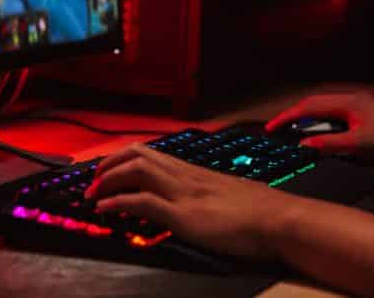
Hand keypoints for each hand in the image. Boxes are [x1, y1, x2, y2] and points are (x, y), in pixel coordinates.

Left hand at [85, 143, 303, 260]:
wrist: (280, 220)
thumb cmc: (263, 213)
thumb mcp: (230, 197)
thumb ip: (211, 196)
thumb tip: (203, 203)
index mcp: (197, 172)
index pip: (154, 153)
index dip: (126, 158)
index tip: (110, 169)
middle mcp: (187, 176)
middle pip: (139, 153)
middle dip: (109, 163)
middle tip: (93, 180)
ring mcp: (184, 193)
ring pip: (136, 169)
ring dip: (107, 179)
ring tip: (92, 194)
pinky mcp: (184, 214)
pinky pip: (142, 201)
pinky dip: (117, 202)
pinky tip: (105, 210)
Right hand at [265, 92, 373, 158]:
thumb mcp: (360, 145)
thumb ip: (330, 144)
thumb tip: (304, 145)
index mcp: (348, 102)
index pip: (310, 106)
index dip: (289, 117)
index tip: (272, 127)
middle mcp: (352, 99)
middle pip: (315, 104)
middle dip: (294, 115)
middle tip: (277, 128)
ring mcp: (359, 106)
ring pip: (325, 109)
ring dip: (307, 118)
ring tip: (292, 131)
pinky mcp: (365, 114)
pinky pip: (335, 115)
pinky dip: (320, 122)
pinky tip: (318, 133)